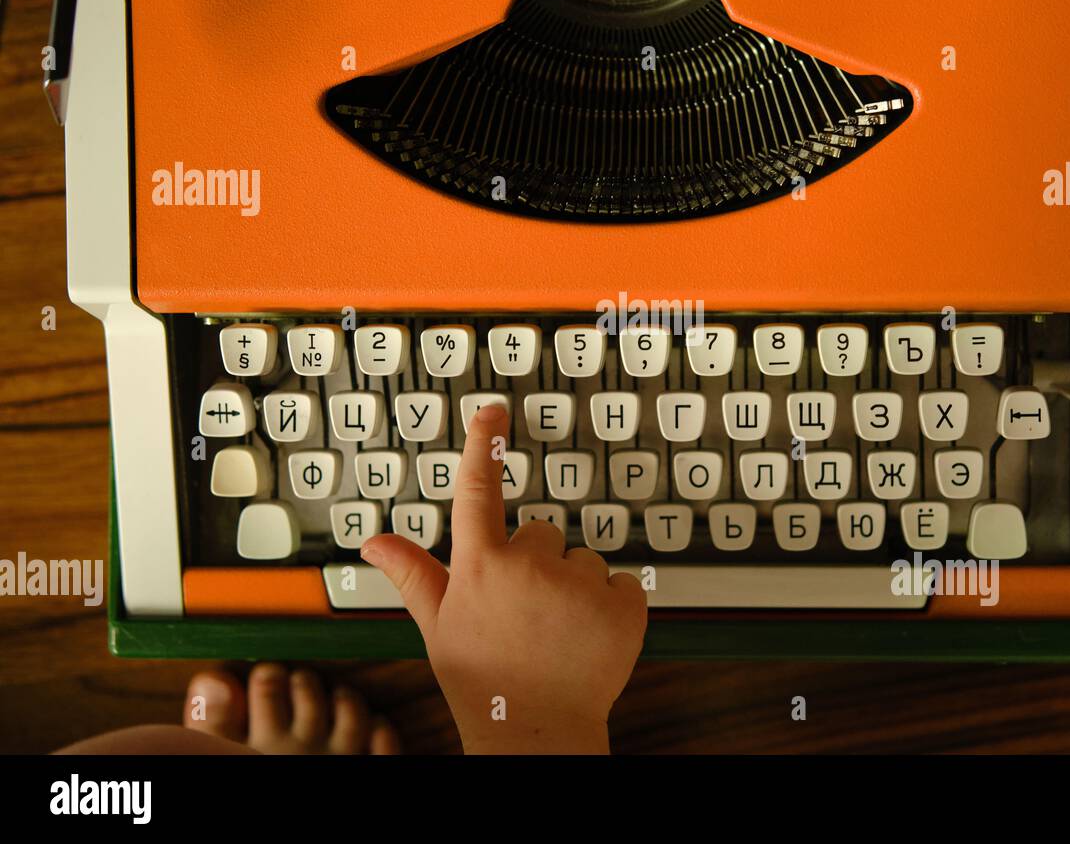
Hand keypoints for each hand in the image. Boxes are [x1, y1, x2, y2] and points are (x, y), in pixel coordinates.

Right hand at [361, 404, 646, 753]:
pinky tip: (587, 636)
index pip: (478, 491)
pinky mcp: (622, 602)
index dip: (484, 446)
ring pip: (580, 558)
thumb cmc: (484, 680)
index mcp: (480, 568)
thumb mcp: (439, 627)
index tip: (493, 410)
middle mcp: (529, 567)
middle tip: (525, 612)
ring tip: (556, 631)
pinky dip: (610, 605)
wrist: (536, 733)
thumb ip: (413, 574)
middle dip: (536, 562)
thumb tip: (373, 541)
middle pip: (541, 532)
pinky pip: (619, 582)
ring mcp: (578, 584)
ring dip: (573, 586)